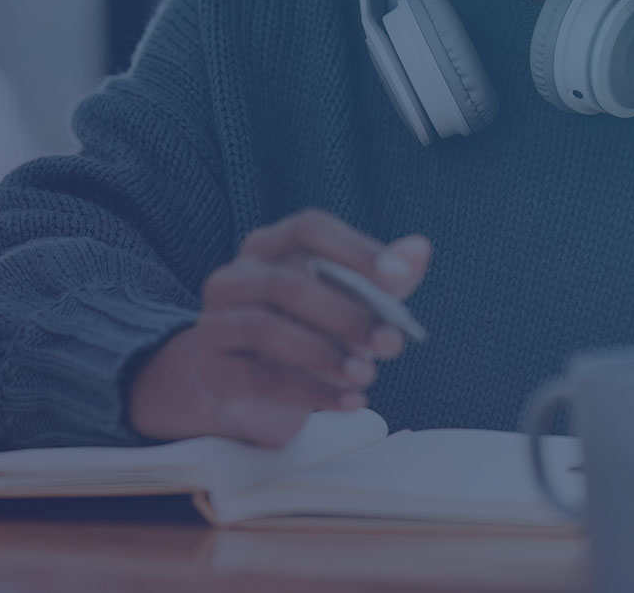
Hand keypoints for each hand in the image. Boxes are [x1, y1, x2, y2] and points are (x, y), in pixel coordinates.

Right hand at [127, 208, 430, 447]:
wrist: (246, 391)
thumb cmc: (305, 333)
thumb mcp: (344, 305)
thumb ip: (381, 281)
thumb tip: (420, 249)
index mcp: (267, 247)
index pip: (308, 229)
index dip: (354, 249)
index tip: (399, 279)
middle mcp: (233, 277)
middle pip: (287, 283)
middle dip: (346, 315)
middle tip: (391, 344)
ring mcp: (215, 323)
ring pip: (266, 329)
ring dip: (326, 355)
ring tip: (368, 376)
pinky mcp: (213, 371)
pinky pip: (260, 379)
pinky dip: (311, 392)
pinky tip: (351, 403)